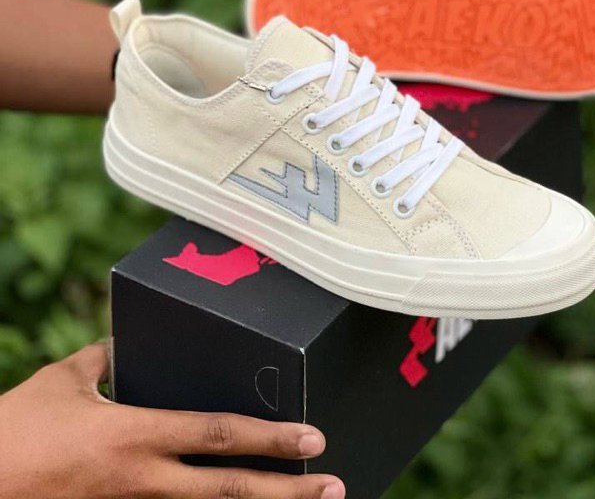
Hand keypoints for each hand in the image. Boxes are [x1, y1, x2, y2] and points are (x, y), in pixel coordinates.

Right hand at [0, 342, 345, 498]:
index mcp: (133, 435)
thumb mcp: (63, 382)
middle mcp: (141, 481)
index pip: (216, 434)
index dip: (268, 436)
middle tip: (332, 486)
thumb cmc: (14, 433)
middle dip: (285, 491)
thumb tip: (125, 341)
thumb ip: (102, 358)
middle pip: (227, 491)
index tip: (312, 438)